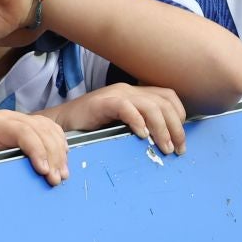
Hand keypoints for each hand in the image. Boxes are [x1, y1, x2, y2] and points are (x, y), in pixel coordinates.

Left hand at [0, 109, 69, 185]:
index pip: (23, 131)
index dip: (36, 148)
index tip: (43, 170)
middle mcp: (11, 119)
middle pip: (41, 130)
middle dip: (52, 155)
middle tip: (55, 179)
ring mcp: (22, 122)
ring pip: (49, 130)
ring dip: (59, 152)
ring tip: (61, 175)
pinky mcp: (29, 129)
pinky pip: (51, 130)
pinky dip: (60, 144)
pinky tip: (63, 160)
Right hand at [40, 83, 186, 155]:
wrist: (61, 123)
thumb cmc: (92, 128)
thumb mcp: (122, 125)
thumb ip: (140, 126)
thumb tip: (165, 143)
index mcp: (136, 94)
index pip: (168, 97)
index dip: (179, 116)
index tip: (180, 139)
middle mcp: (128, 90)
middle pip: (164, 102)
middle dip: (176, 127)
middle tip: (177, 150)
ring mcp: (116, 94)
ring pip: (150, 105)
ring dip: (162, 129)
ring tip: (164, 148)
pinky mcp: (102, 102)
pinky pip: (126, 107)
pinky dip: (137, 121)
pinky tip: (141, 136)